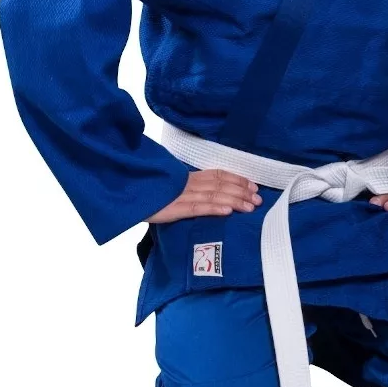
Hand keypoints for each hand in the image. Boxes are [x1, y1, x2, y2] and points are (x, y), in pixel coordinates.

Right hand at [146, 169, 262, 223]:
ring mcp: (182, 195)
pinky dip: (214, 209)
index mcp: (188, 178)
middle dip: (242, 191)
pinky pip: (198, 208)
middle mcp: (189, 184)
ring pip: (214, 196)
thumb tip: (206, 195)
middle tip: (259, 198)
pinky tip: (228, 212)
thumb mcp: (170, 187)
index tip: (253, 185)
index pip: (218, 175)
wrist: (128, 191)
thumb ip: (186, 188)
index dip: (236, 179)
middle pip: (221, 185)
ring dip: (235, 200)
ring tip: (251, 206)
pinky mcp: (174, 208)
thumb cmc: (148, 192)